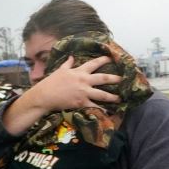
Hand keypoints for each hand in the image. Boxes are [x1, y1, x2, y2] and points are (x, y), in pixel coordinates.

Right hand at [2, 55, 121, 134]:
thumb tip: (72, 56)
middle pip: (103, 78)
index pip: (94, 63)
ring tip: (120, 98)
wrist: (45, 96)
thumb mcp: (60, 70)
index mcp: (79, 71)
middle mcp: (84, 81)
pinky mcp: (81, 103)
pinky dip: (101, 110)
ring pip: (102, 94)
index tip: (111, 58)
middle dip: (114, 78)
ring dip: (112, 97)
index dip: (104, 60)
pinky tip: (108, 112)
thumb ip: (68, 63)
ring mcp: (83, 92)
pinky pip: (94, 107)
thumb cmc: (51, 82)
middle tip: (123, 79)